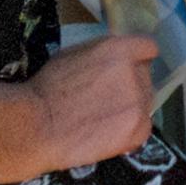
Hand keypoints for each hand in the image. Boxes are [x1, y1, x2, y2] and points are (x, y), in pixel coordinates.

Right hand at [23, 33, 161, 170]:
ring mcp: (138, 101)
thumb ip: (102, 54)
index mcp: (119, 49)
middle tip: (106, 99)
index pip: (147, 49)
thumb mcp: (74, 54)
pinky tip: (111, 135)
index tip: (127, 69)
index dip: (137, 59)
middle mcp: (134, 72)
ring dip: (129, 108)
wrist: (38, 125)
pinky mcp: (137, 128)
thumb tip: (114, 59)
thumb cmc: (47, 88)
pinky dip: (131, 133)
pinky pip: (144, 128)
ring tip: (103, 120)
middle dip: (130, 85)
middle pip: (145, 77)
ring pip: (145, 102)